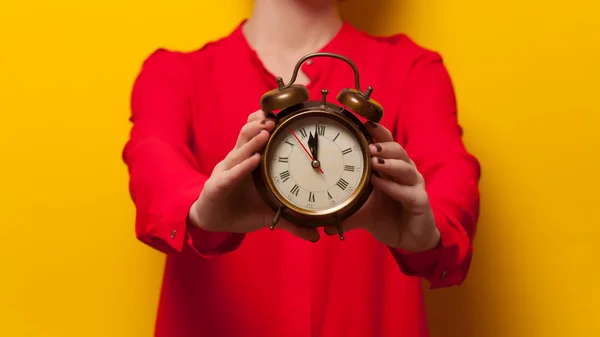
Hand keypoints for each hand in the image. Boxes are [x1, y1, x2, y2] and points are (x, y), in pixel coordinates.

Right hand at [188, 110, 319, 241]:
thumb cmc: (242, 208)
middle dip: (260, 123)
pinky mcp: (218, 186)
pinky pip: (230, 174)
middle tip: (276, 117)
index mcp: (251, 160)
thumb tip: (317, 234)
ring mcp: (227, 171)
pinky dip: (242, 167)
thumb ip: (293, 220)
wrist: (214, 221)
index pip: (258, 133)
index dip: (267, 119)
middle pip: (247, 135)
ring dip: (252, 141)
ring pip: (239, 150)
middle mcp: (239, 160)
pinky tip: (253, 160)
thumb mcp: (270, 212)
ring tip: (266, 132)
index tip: (285, 108)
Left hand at [326, 121, 439, 251]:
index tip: (364, 123)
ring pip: (405, 168)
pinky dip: (394, 187)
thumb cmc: (385, 217)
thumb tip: (320, 216)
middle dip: (383, 145)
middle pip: (398, 150)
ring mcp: (414, 186)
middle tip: (368, 145)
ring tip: (374, 161)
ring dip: (389, 163)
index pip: (386, 143)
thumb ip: (342, 209)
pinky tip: (381, 184)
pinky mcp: (420, 202)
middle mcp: (404, 172)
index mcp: (391, 167)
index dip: (378, 131)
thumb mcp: (360, 211)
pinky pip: (408, 192)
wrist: (407, 240)